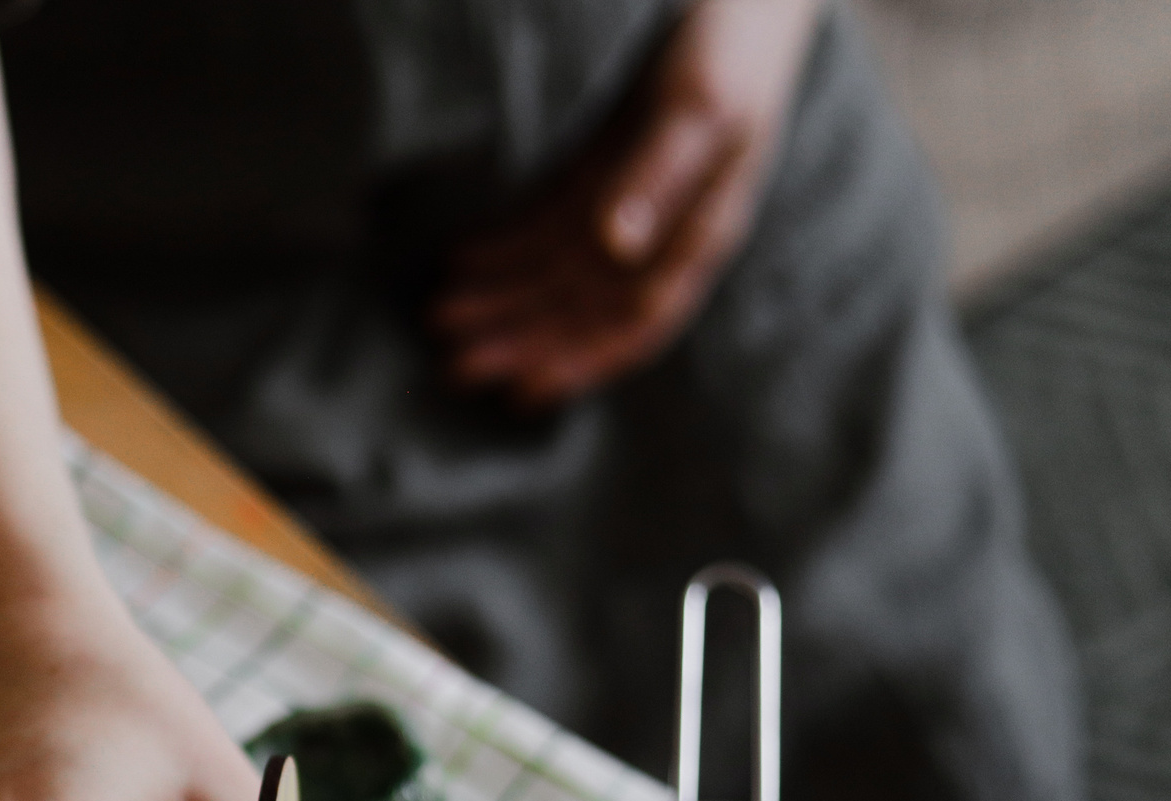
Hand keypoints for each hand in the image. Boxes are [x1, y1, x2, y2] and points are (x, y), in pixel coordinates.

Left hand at [431, 0, 824, 407]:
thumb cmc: (733, 38)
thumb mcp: (699, 105)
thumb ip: (659, 176)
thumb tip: (621, 247)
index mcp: (701, 228)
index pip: (636, 318)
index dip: (580, 359)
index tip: (521, 392)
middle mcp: (667, 226)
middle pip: (586, 303)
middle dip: (519, 335)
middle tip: (448, 361)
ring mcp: (636, 196)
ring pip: (561, 269)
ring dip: (502, 298)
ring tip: (437, 316)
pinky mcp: (608, 163)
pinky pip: (552, 224)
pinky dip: (508, 246)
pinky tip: (462, 260)